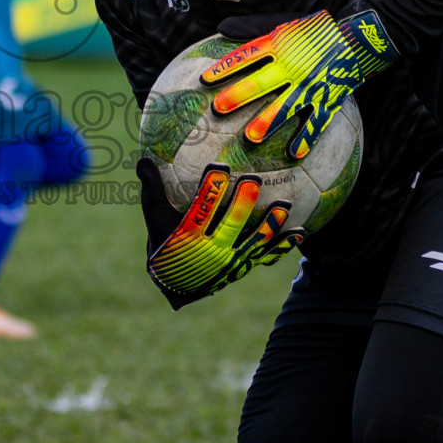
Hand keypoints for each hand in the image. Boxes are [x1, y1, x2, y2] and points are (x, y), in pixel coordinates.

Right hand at [137, 158, 302, 309]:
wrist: (174, 283)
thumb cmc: (163, 239)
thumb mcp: (153, 215)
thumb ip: (152, 187)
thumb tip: (143, 159)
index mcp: (186, 236)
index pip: (200, 211)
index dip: (210, 191)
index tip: (219, 169)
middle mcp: (209, 251)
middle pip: (229, 225)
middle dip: (242, 203)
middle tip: (252, 179)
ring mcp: (229, 263)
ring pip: (252, 242)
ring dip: (269, 224)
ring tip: (283, 205)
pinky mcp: (242, 267)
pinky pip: (265, 256)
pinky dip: (282, 246)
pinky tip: (300, 232)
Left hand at [203, 6, 398, 159]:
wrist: (360, 36)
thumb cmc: (316, 30)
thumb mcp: (284, 21)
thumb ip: (253, 26)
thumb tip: (220, 27)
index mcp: (280, 45)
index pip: (247, 56)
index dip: (225, 67)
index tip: (204, 80)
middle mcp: (293, 66)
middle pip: (261, 82)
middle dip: (239, 96)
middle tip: (218, 109)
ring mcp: (312, 84)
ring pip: (287, 106)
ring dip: (269, 122)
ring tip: (251, 137)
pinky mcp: (330, 99)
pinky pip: (317, 121)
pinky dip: (306, 138)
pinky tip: (294, 153)